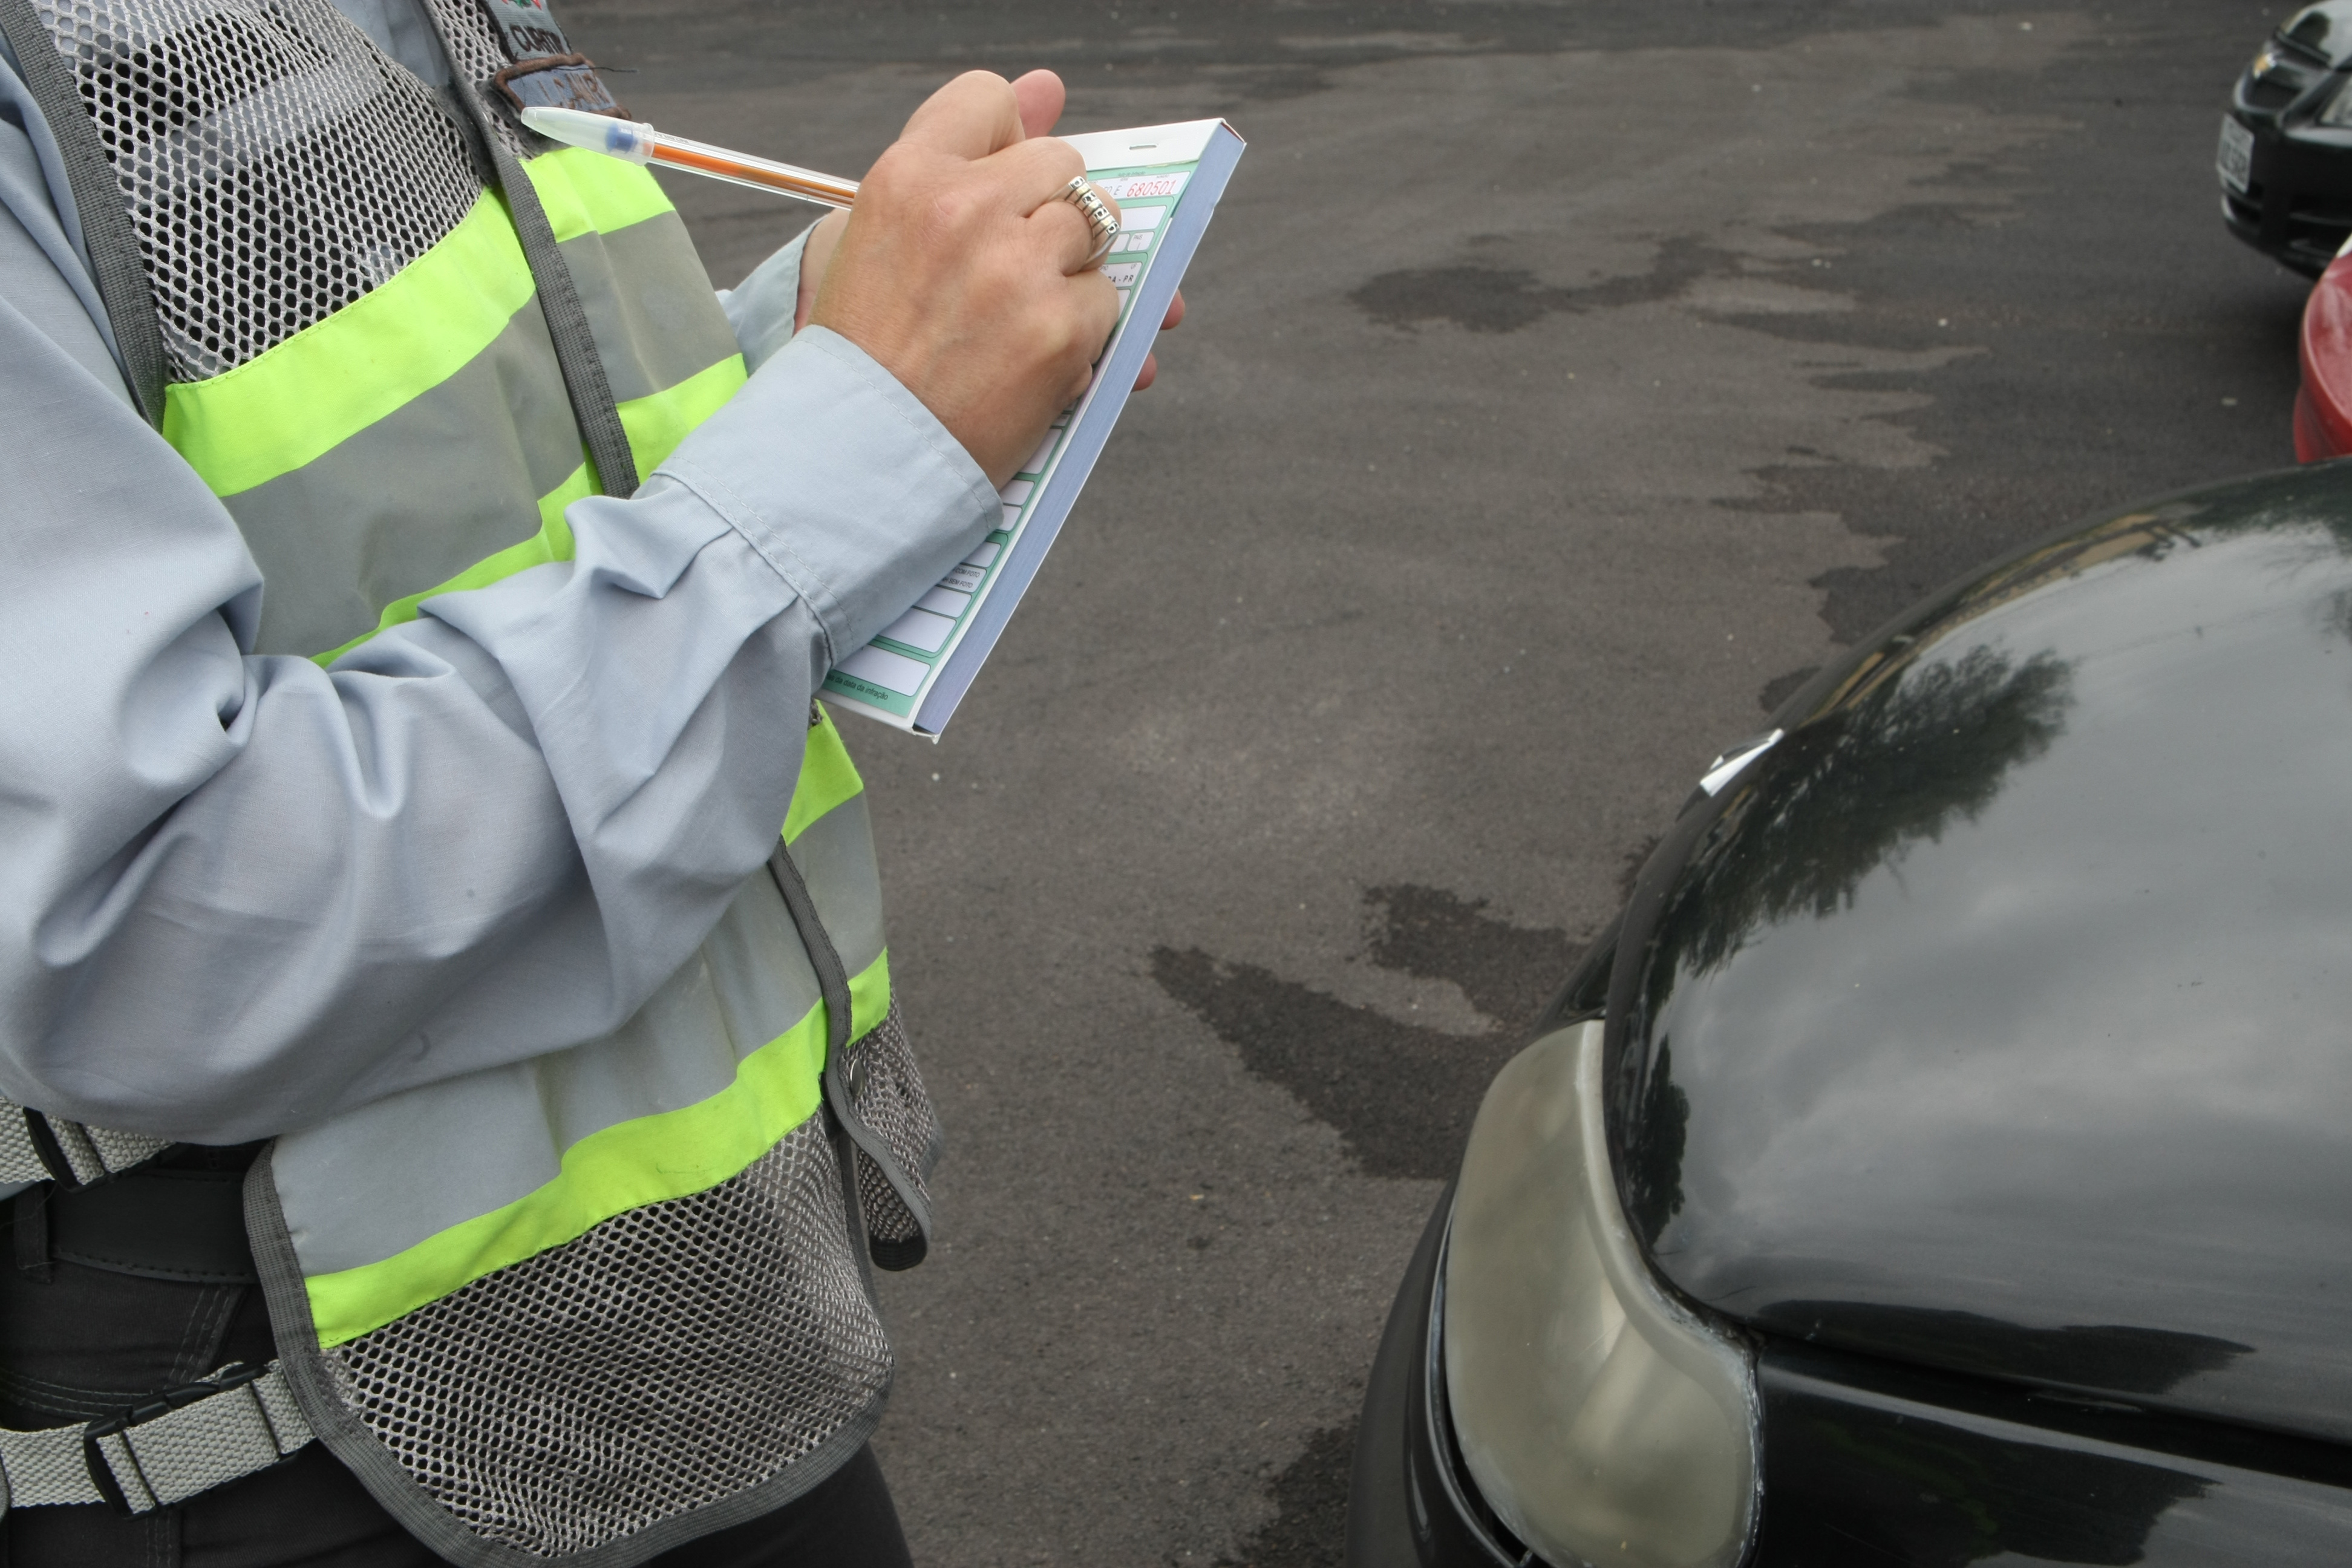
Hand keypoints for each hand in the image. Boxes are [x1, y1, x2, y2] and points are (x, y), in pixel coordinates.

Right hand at [794, 75, 1187, 398]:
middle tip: (1009, 263)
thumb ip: (966, 153)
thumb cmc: (869, 346)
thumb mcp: (885, 234)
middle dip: (1048, 208)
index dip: (1003, 143)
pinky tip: (1033, 359)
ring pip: (1093, 228)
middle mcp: (965, 208)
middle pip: (1059, 162)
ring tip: (1016, 315)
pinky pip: (1110, 302)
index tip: (997, 183)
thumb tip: (1049, 85)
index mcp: (908, 175)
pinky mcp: (1061, 328)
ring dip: (1069, 269)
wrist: (864, 451)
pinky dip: (1085, 331)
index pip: (988, 100)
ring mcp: (1019, 267)